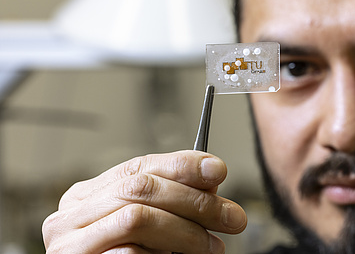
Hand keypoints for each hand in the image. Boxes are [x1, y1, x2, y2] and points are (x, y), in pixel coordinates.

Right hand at [42, 150, 246, 252]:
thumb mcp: (142, 224)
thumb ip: (166, 202)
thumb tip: (209, 185)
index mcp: (88, 195)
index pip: (139, 166)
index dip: (182, 165)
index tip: (217, 170)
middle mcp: (72, 214)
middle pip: (141, 188)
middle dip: (194, 201)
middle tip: (230, 217)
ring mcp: (69, 241)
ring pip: (137, 217)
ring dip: (184, 231)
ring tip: (210, 246)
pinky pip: (128, 252)